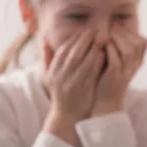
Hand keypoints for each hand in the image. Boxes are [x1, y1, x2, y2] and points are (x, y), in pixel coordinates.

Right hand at [41, 30, 104, 144]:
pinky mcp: (82, 89)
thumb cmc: (61, 93)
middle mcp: (60, 76)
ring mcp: (71, 82)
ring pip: (81, 62)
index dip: (72, 39)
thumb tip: (43, 41)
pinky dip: (96, 62)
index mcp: (53, 71)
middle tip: (93, 31)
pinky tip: (103, 54)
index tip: (82, 31)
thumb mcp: (49, 77)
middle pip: (72, 53)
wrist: (67, 115)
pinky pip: (90, 72)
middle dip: (83, 40)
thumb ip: (47, 59)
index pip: (62, 50)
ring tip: (100, 39)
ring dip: (91, 49)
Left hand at [92, 30, 146, 115]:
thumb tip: (115, 25)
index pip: (144, 42)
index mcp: (138, 61)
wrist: (106, 100)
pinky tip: (103, 45)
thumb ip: (119, 46)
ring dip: (117, 39)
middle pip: (138, 44)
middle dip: (124, 33)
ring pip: (129, 50)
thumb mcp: (118, 61)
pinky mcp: (115, 76)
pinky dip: (110, 50)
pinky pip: (116, 60)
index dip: (131, 32)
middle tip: (112, 27)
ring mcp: (126, 71)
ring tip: (107, 34)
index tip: (118, 25)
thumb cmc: (109, 77)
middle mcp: (135, 66)